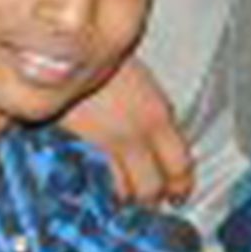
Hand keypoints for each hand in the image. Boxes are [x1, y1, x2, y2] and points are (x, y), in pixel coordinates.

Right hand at [58, 57, 196, 208]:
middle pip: (155, 183)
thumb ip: (150, 112)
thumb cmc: (104, 56)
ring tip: (129, 201)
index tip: (179, 193)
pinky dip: (107, 189)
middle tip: (154, 203)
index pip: (180, 163)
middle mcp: (141, 133)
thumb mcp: (139, 83)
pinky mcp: (86, 145)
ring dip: (132, 198)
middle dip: (156, 198)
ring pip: (130, 188)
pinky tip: (105, 191)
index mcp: (158, 114)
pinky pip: (102, 178)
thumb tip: (155, 136)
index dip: (181, 184)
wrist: (69, 47)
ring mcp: (113, 141)